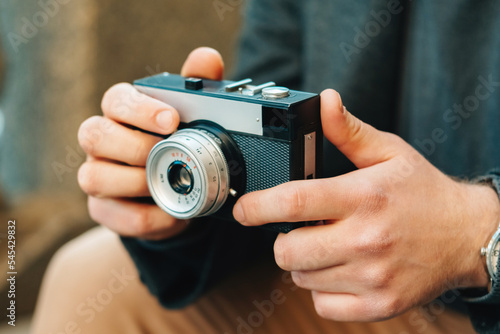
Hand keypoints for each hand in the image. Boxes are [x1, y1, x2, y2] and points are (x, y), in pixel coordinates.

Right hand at [78, 47, 223, 239]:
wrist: (176, 194)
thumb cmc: (176, 146)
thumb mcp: (191, 116)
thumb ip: (196, 87)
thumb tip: (207, 57)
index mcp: (122, 114)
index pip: (116, 100)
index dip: (140, 109)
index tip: (172, 119)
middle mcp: (102, 143)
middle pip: (94, 135)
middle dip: (134, 146)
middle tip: (167, 153)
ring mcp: (97, 176)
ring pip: (93, 177)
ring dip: (135, 182)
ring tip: (168, 184)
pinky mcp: (103, 209)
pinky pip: (113, 215)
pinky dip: (146, 217)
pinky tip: (172, 213)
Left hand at [233, 89, 499, 320]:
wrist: (467, 236)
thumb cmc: (423, 193)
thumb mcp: (389, 153)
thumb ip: (349, 130)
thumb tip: (325, 100)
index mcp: (364, 196)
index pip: (295, 201)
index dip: (258, 207)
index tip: (243, 210)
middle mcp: (366, 239)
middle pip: (288, 250)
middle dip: (281, 240)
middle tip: (299, 229)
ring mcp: (373, 277)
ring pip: (301, 278)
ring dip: (304, 263)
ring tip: (328, 246)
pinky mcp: (380, 305)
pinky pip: (322, 304)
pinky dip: (321, 289)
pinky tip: (340, 270)